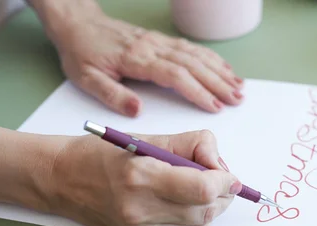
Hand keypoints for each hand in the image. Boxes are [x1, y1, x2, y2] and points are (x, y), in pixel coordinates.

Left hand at [49, 10, 243, 115]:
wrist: (77, 23)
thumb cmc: (82, 53)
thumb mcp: (86, 78)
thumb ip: (112, 95)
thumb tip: (137, 110)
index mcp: (137, 59)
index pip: (175, 76)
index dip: (197, 92)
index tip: (215, 107)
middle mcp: (153, 48)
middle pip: (193, 65)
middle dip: (218, 83)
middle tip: (237, 99)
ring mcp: (160, 42)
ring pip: (197, 55)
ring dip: (220, 71)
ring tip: (239, 87)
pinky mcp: (162, 40)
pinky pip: (192, 48)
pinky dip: (212, 58)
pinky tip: (225, 68)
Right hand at [50, 130, 240, 225]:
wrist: (61, 179)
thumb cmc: (102, 154)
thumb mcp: (149, 138)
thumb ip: (192, 146)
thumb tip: (222, 166)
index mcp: (142, 175)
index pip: (202, 188)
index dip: (225, 182)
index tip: (229, 176)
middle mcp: (140, 207)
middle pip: (205, 210)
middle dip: (224, 196)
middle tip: (224, 183)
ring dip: (213, 210)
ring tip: (209, 193)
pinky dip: (197, 223)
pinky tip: (191, 207)